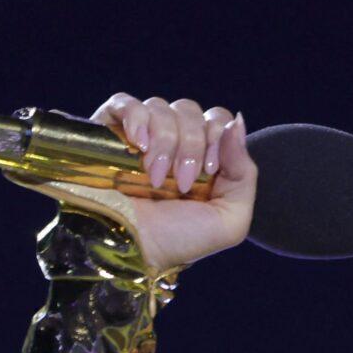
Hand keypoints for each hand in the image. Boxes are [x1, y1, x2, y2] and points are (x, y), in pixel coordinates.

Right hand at [43, 92, 256, 272]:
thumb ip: (244, 173)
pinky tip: (138, 144)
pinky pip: (124, 102)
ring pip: (160, 107)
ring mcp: (140, 137)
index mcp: (201, 159)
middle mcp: (172, 144)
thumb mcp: (229, 219)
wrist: (128, 250)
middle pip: (191, 110)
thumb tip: (236, 122)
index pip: (218, 120)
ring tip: (154, 178)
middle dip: (191, 145)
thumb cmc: (177, 241)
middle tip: (180, 182)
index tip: (208, 171)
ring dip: (164, 142)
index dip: (218, 137)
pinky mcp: (108, 132)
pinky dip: (136, 117)